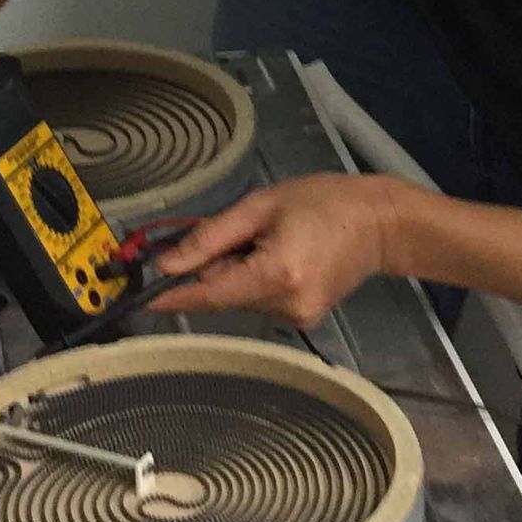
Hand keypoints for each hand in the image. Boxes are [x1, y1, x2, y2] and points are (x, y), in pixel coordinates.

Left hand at [151, 174, 402, 331]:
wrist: (379, 222)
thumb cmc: (322, 201)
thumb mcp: (261, 206)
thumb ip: (210, 237)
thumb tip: (167, 264)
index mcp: (275, 275)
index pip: (211, 295)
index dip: (175, 296)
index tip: (142, 300)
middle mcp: (285, 307)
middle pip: (224, 295)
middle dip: (215, 269)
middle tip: (238, 233)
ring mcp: (297, 319)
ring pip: (240, 299)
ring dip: (237, 275)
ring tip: (269, 241)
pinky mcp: (304, 321)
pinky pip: (260, 303)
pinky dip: (255, 282)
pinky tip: (279, 257)